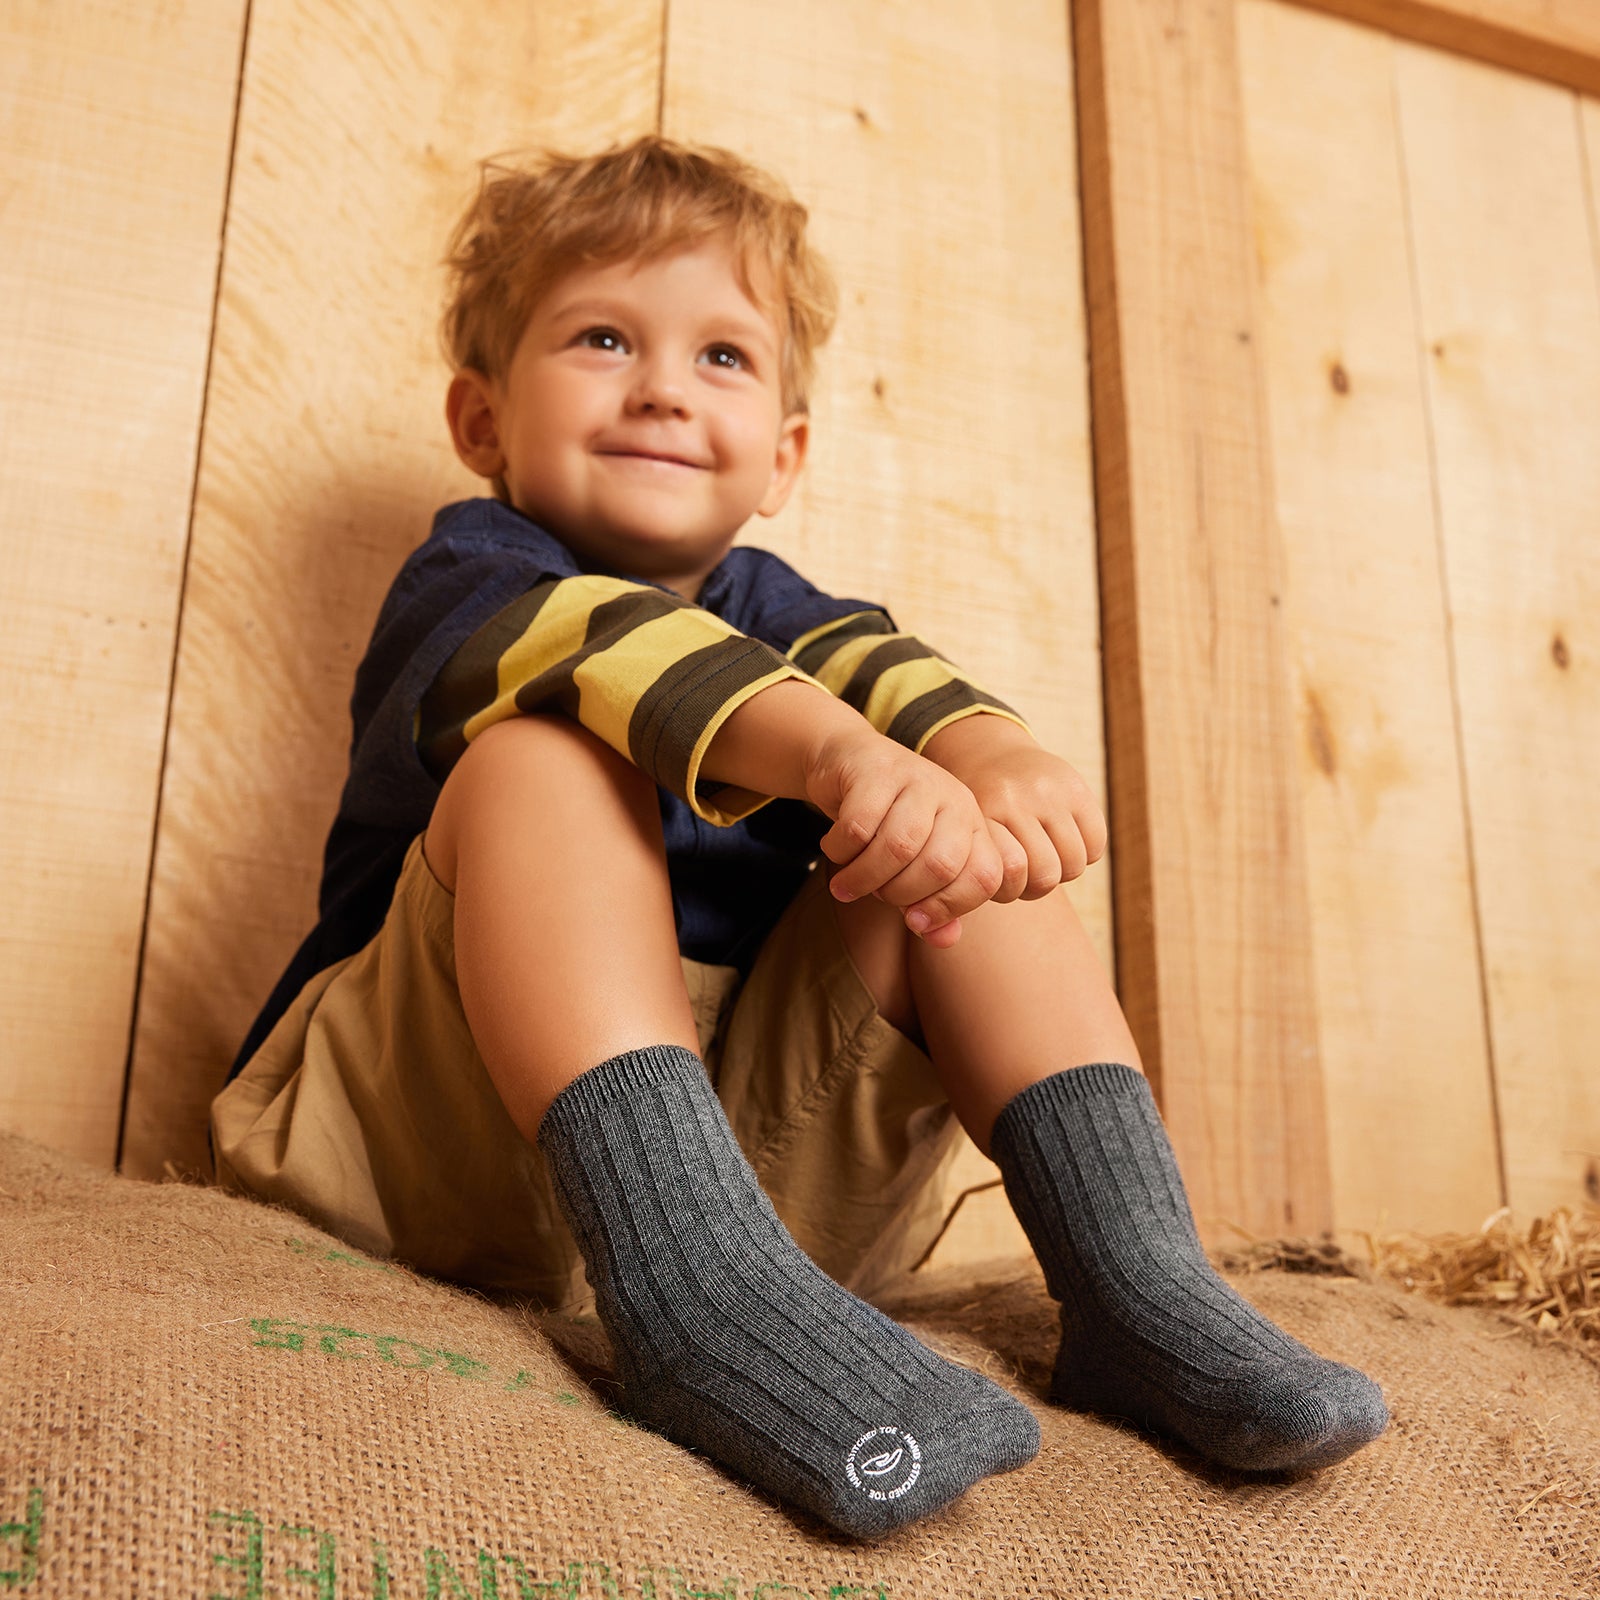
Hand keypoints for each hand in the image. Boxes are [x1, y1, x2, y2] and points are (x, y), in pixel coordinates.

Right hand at [803, 726, 1004, 946]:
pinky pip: (858, 827)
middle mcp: (954, 799)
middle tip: (875, 895)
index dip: (949, 908)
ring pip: (898, 847)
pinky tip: (834, 849)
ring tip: (845, 885)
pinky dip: (840, 850)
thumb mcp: (914, 865)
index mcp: (973, 826)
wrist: (847, 761)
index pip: (984, 878)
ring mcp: (918, 780)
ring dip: (863, 877)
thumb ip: (933, 905)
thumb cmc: (886, 822)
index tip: (913, 920)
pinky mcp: (877, 770)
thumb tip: (944, 940)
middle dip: (899, 894)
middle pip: (940, 866)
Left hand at [921, 716, 1105, 900]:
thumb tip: (939, 936)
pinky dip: (1084, 853)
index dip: (1006, 892)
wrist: (985, 750)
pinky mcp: (1077, 787)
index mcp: (979, 813)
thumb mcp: (955, 837)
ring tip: (1042, 859)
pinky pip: (1094, 845)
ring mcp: (1048, 791)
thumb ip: (952, 883)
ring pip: (1071, 865)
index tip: (996, 881)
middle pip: (1044, 878)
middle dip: (1035, 887)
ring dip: (1060, 872)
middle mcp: (1014, 798)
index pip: (1005, 880)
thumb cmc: (966, 814)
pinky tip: (1062, 842)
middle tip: (1022, 875)